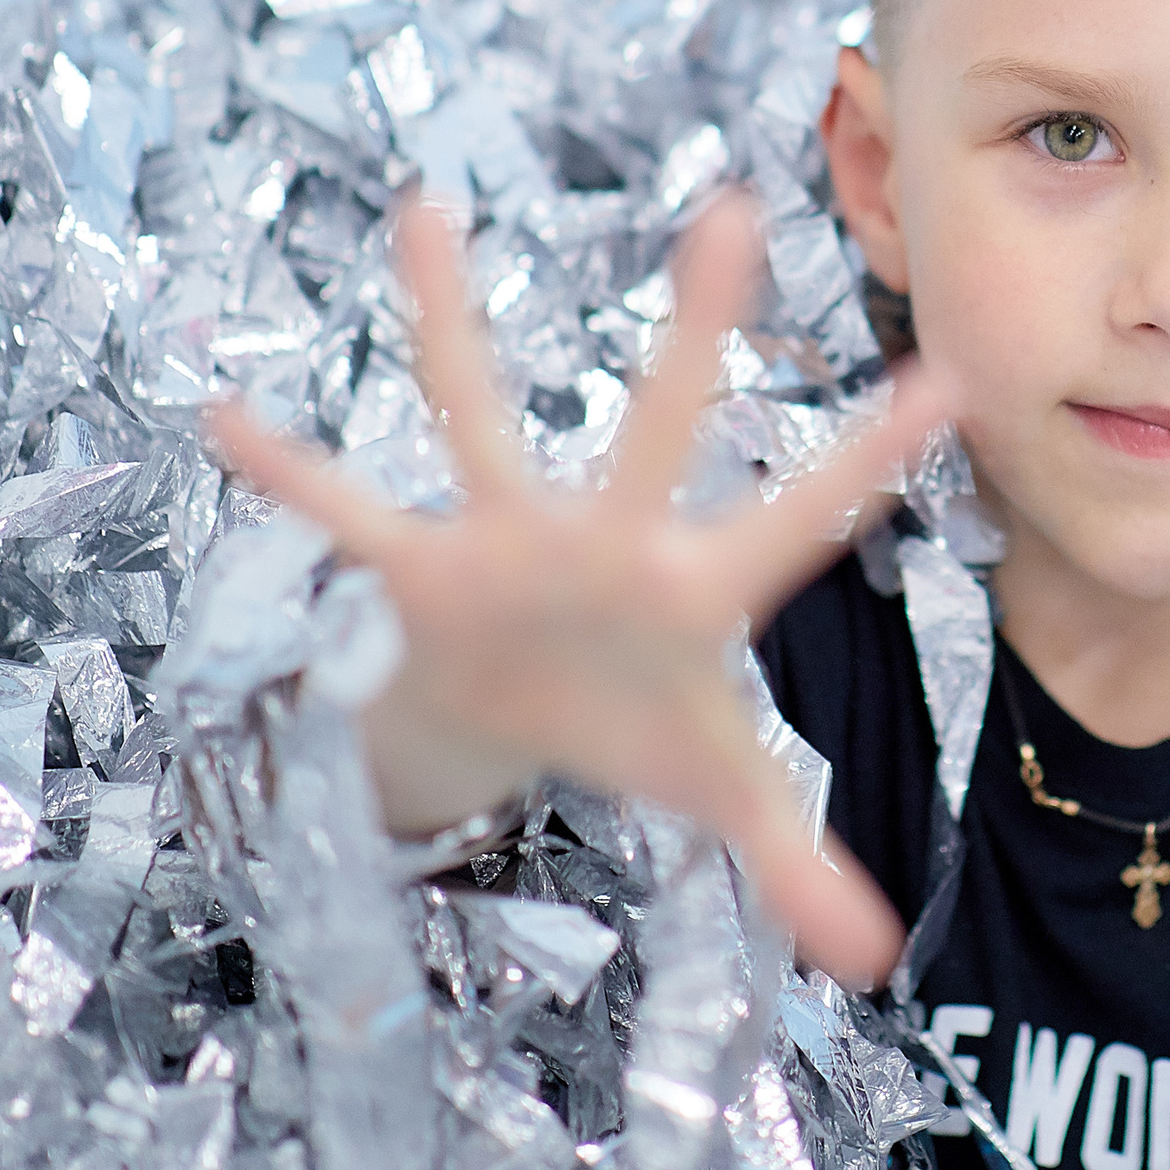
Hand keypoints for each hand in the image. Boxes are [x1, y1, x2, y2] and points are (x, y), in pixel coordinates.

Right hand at [206, 192, 939, 988]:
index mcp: (699, 587)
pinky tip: (221, 415)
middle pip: (661, 420)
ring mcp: (509, 535)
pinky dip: (285, 473)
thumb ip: (795, 868)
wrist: (516, 711)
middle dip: (698, 328)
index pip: (807, 518)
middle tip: (736, 206)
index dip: (871, 463)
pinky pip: (342, 511)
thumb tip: (877, 963)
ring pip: (477, 412)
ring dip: (449, 318)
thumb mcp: (715, 795)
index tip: (949, 383)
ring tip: (426, 212)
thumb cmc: (634, 724)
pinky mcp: (418, 565)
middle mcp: (609, 535)